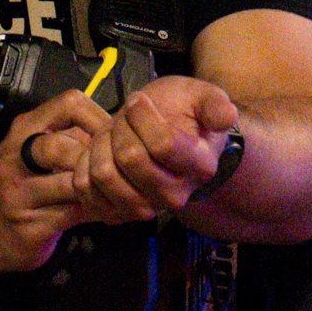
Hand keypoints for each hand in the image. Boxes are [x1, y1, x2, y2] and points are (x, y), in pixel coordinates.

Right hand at [0, 89, 108, 267]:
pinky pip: (75, 214)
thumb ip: (75, 139)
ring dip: (103, 188)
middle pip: (62, 147)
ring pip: (71, 184)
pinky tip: (109, 211)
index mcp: (24, 131)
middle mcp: (14, 159)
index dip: (100, 117)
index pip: (68, 105)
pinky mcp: (29, 226)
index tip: (115, 138)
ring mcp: (18, 195)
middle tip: (118, 170)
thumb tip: (125, 132)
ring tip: (120, 191)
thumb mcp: (40, 153)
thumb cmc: (23, 184)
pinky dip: (100, 212)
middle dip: (97, 159)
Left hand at [74, 72, 242, 220]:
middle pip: (130, 158)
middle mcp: (175, 195)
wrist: (161, 138)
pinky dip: (84, 163)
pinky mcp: (115, 213)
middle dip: (120, 128)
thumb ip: (215, 104)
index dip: (142, 116)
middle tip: (125, 119)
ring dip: (100, 145)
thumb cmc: (181, 114)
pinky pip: (84, 188)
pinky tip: (100, 153)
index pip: (162, 144)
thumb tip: (227, 116)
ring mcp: (145, 208)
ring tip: (113, 135)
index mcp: (201, 166)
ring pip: (104, 173)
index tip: (138, 100)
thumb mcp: (201, 97)